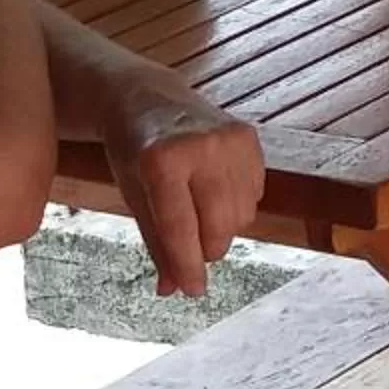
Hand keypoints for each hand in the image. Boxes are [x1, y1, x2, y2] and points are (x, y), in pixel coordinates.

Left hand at [100, 81, 264, 299]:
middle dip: (206, 249)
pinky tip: (214, 189)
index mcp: (161, 160)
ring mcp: (229, 138)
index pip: (180, 227)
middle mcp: (200, 146)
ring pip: (241, 215)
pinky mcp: (248, 136)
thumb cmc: (133, 151)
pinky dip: (237, 204)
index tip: (195, 291)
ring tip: (198, 210)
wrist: (147, 97)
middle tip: (190, 247)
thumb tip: (173, 290)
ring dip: (222, 228)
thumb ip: (157, 242)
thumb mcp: (133, 195)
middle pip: (218, 226)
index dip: (188, 265)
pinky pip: (255, 195)